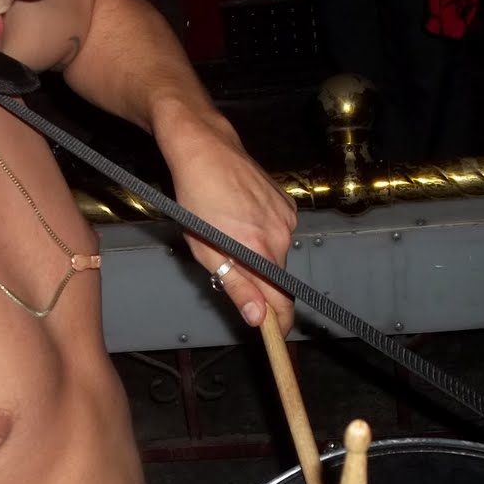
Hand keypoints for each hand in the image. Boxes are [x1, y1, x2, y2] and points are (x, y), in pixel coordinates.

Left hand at [160, 110, 296, 334]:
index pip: (281, 301)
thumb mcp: (206, 249)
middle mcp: (281, 235)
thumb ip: (236, 285)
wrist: (205, 149)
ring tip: (230, 235)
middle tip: (229, 268)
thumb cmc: (196, 197)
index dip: (278, 322)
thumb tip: (257, 317)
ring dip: (259, 256)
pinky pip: (279, 232)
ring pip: (277, 254)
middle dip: (258, 282)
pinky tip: (242, 219)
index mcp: (260, 251)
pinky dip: (263, 235)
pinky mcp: (288, 204)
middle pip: (277, 278)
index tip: (272, 334)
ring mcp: (287, 218)